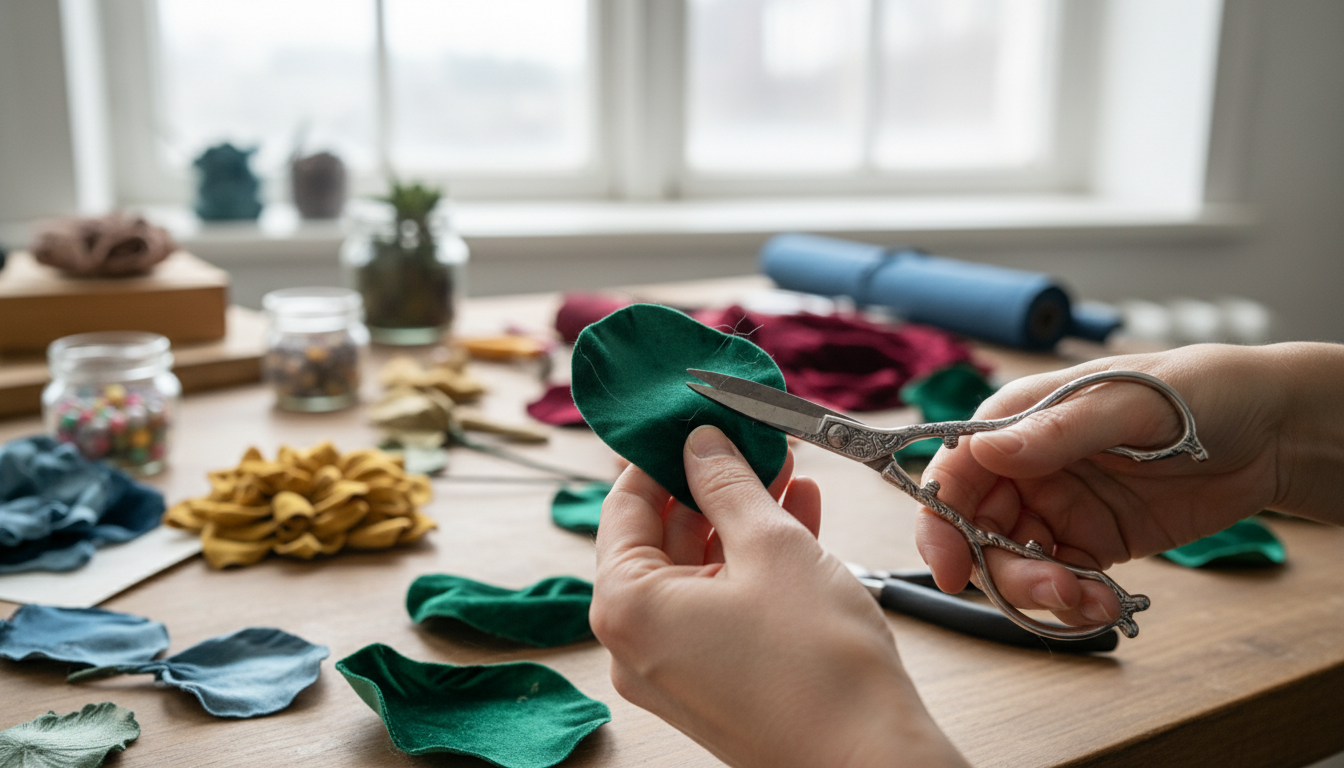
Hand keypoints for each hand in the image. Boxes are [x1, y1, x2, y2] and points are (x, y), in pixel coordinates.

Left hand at [592, 425, 966, 767]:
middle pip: (662, 537)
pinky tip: (799, 516)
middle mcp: (636, 642)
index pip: (624, 505)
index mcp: (626, 606)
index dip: (662, 453)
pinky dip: (753, 562)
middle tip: (753, 440)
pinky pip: (721, 605)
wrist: (872, 761)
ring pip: (699, 570)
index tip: (694, 417)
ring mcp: (675, 667)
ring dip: (741, 517)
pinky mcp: (715, 681)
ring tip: (788, 470)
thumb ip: (727, 484)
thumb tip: (700, 443)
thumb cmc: (817, 664)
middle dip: (713, 483)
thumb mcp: (771, 546)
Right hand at [916, 342, 1343, 625]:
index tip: (950, 569)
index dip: (939, 522)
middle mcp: (1027, 465)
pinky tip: (1107, 604)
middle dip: (1004, 573)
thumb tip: (985, 449)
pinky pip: (1060, 582)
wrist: (1272, 430)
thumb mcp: (1130, 404)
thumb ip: (1057, 430)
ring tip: (1092, 603)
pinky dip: (1075, 603)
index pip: (954, 472)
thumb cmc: (1201, 391)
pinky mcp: (1091, 542)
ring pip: (1013, 565)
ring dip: (1041, 595)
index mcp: (1018, 419)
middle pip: (975, 532)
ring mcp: (1057, 506)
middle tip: (1055, 592)